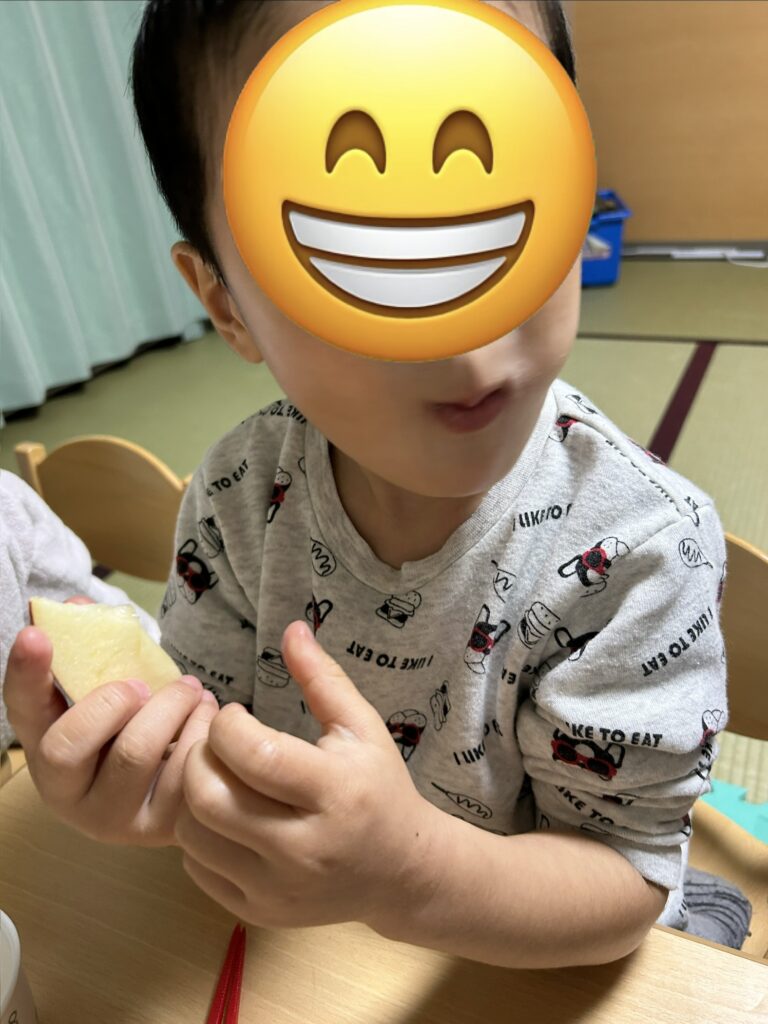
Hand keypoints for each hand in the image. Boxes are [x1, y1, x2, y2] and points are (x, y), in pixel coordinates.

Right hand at [4, 597, 218, 845]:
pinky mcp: (159, 830)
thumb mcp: (112, 689)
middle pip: (67, 745)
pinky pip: (180, 772)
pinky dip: (201, 730)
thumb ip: (94, 650)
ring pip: (133, 753)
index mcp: (44, 748)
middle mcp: (66, 794)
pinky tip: (207, 718)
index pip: (21, 709)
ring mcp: (110, 818)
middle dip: (113, 700)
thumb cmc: (138, 726)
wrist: (179, 785)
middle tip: (145, 684)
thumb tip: (76, 604)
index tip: (35, 635)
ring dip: (170, 706)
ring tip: (192, 691)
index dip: (25, 673)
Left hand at [175, 620, 444, 929]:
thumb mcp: (361, 727)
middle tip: (214, 742)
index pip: (253, 753)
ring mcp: (278, 887)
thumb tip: (291, 627)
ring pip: (193, 835)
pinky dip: (198, 835)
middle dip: (199, 756)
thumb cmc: (378, 787)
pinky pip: (197, 868)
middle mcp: (304, 846)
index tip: (234, 713)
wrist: (400, 872)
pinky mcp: (258, 913)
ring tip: (216, 774)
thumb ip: (323, 678)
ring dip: (192, 794)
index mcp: (334, 791)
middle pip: (210, 796)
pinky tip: (223, 814)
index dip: (227, 723)